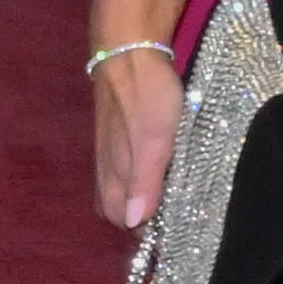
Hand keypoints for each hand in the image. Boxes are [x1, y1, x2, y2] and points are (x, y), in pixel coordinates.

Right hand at [91, 40, 182, 232]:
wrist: (129, 52)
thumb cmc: (146, 97)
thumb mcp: (155, 142)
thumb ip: (144, 181)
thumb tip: (131, 223)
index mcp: (114, 172)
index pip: (119, 219)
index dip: (144, 231)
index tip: (173, 229)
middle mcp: (108, 166)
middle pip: (115, 208)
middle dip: (138, 218)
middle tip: (174, 214)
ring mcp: (110, 149)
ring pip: (119, 188)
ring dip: (140, 198)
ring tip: (171, 196)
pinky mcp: (117, 135)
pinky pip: (124, 169)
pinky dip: (140, 179)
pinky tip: (160, 169)